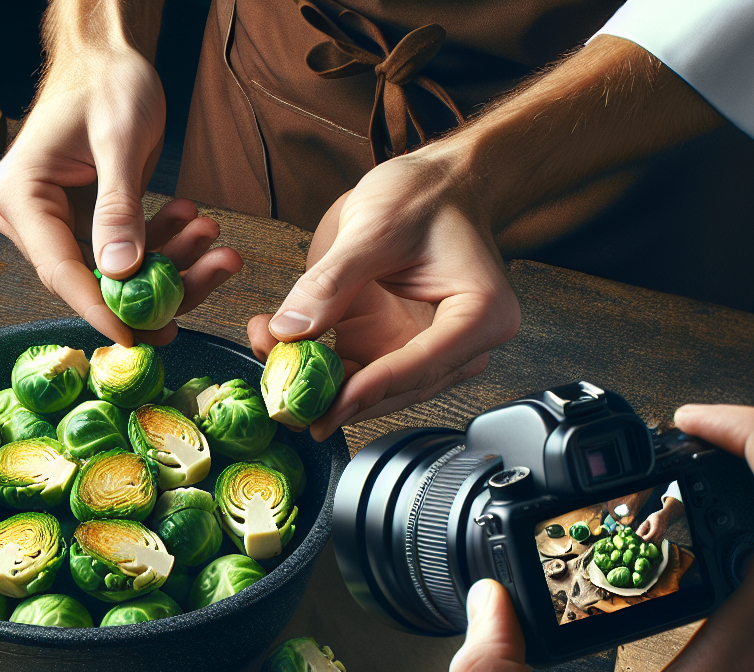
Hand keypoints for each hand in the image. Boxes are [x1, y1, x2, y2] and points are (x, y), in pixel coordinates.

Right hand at [0, 41, 240, 345]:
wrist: (108, 56)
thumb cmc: (105, 82)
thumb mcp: (118, 142)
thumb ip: (118, 207)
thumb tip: (119, 272)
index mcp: (19, 197)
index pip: (59, 270)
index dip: (100, 307)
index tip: (138, 336)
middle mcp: (29, 217)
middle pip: (91, 278)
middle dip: (155, 283)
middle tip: (212, 273)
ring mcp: (56, 223)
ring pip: (115, 272)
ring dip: (170, 262)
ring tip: (214, 238)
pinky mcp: (84, 223)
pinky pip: (126, 253)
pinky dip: (164, 245)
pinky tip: (196, 224)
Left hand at [247, 146, 519, 440]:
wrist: (433, 182)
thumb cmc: (426, 194)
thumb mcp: (374, 226)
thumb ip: (331, 282)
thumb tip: (288, 330)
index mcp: (480, 314)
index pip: (423, 365)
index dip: (372, 389)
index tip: (331, 406)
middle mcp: (461, 342)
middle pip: (398, 390)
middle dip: (339, 398)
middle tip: (288, 403)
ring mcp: (426, 348)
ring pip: (373, 390)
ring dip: (322, 386)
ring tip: (273, 366)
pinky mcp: (393, 345)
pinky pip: (355, 370)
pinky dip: (318, 368)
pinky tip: (281, 351)